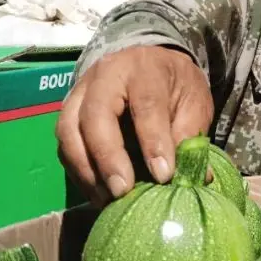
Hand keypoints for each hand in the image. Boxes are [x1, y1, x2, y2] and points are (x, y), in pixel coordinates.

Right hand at [56, 46, 213, 205]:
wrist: (148, 63)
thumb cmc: (174, 85)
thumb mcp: (194, 101)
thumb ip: (191, 135)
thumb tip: (196, 176)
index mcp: (144, 69)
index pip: (146, 104)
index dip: (153, 142)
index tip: (163, 175)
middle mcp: (105, 76)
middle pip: (95, 115)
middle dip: (107, 157)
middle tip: (122, 190)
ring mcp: (80, 93)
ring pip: (69, 131)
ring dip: (86, 169)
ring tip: (107, 198)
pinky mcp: (67, 113)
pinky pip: (64, 145)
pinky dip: (78, 172)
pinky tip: (97, 193)